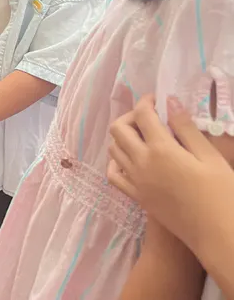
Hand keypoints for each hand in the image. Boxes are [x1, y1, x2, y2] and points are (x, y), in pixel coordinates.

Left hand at [108, 95, 233, 254]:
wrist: (217, 235)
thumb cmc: (222, 194)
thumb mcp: (211, 157)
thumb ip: (187, 129)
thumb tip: (170, 102)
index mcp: (161, 149)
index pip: (143, 115)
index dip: (147, 102)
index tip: (158, 99)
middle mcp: (141, 163)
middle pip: (118, 129)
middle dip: (131, 117)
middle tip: (150, 117)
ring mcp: (135, 181)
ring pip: (113, 149)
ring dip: (123, 137)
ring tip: (143, 136)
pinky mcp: (136, 197)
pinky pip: (113, 175)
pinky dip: (116, 162)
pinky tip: (131, 160)